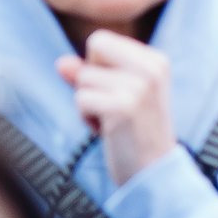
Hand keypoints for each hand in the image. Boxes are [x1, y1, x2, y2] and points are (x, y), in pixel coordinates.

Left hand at [55, 31, 175, 185]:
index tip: (118, 94)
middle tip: (114, 107)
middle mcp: (152, 68)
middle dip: (91, 79)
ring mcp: (140, 87)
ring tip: (113, 122)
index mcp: (156, 61)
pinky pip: (81, 99)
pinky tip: (109, 132)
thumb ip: (88, 74)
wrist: (156, 176)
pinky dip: (87, 118)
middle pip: (93, 48)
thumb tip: (61, 63)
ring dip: (88, 103)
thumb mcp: (116, 96)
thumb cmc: (134, 134)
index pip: (101, 41)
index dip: (97, 67)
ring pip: (83, 78)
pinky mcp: (123, 106)